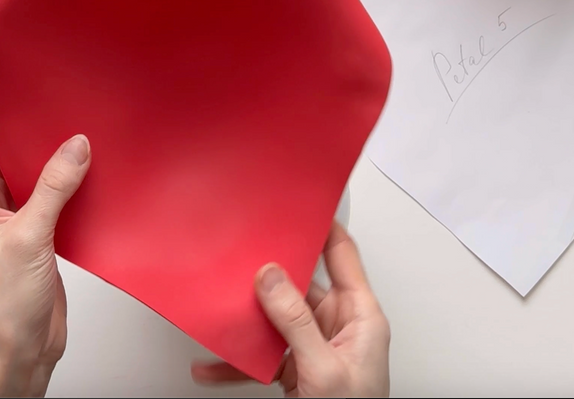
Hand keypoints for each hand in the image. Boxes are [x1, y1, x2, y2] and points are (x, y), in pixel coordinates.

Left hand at [0, 97, 90, 397]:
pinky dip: (68, 182)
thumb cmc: (2, 306)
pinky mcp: (39, 234)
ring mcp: (13, 219)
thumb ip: (53, 188)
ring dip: (48, 154)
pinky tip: (88, 170)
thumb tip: (73, 147)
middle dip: (20, 125)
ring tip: (71, 127)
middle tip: (43, 96)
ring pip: (29, 172)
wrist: (21, 350)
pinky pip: (52, 195)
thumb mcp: (28, 237)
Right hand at [192, 222, 390, 397]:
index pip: (343, 255)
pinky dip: (236, 358)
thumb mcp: (323, 368)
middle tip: (241, 252)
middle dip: (267, 272)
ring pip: (274, 317)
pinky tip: (213, 360)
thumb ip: (296, 321)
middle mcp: (338, 327)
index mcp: (360, 316)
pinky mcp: (295, 370)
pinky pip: (261, 354)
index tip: (299, 203)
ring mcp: (315, 348)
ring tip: (218, 306)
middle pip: (299, 283)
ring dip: (245, 317)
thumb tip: (272, 276)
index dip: (323, 226)